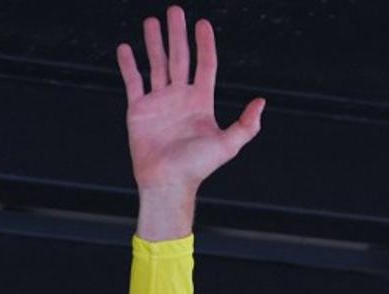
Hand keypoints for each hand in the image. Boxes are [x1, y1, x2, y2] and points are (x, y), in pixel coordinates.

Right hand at [117, 6, 263, 237]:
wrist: (167, 182)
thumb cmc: (197, 168)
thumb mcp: (227, 145)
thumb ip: (246, 125)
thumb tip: (261, 103)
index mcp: (201, 103)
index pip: (205, 66)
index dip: (205, 45)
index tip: (203, 24)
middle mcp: (180, 98)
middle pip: (180, 58)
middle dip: (177, 35)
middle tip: (175, 11)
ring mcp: (159, 102)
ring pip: (156, 64)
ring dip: (154, 43)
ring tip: (151, 21)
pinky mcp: (139, 109)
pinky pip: (133, 81)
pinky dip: (129, 65)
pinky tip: (126, 48)